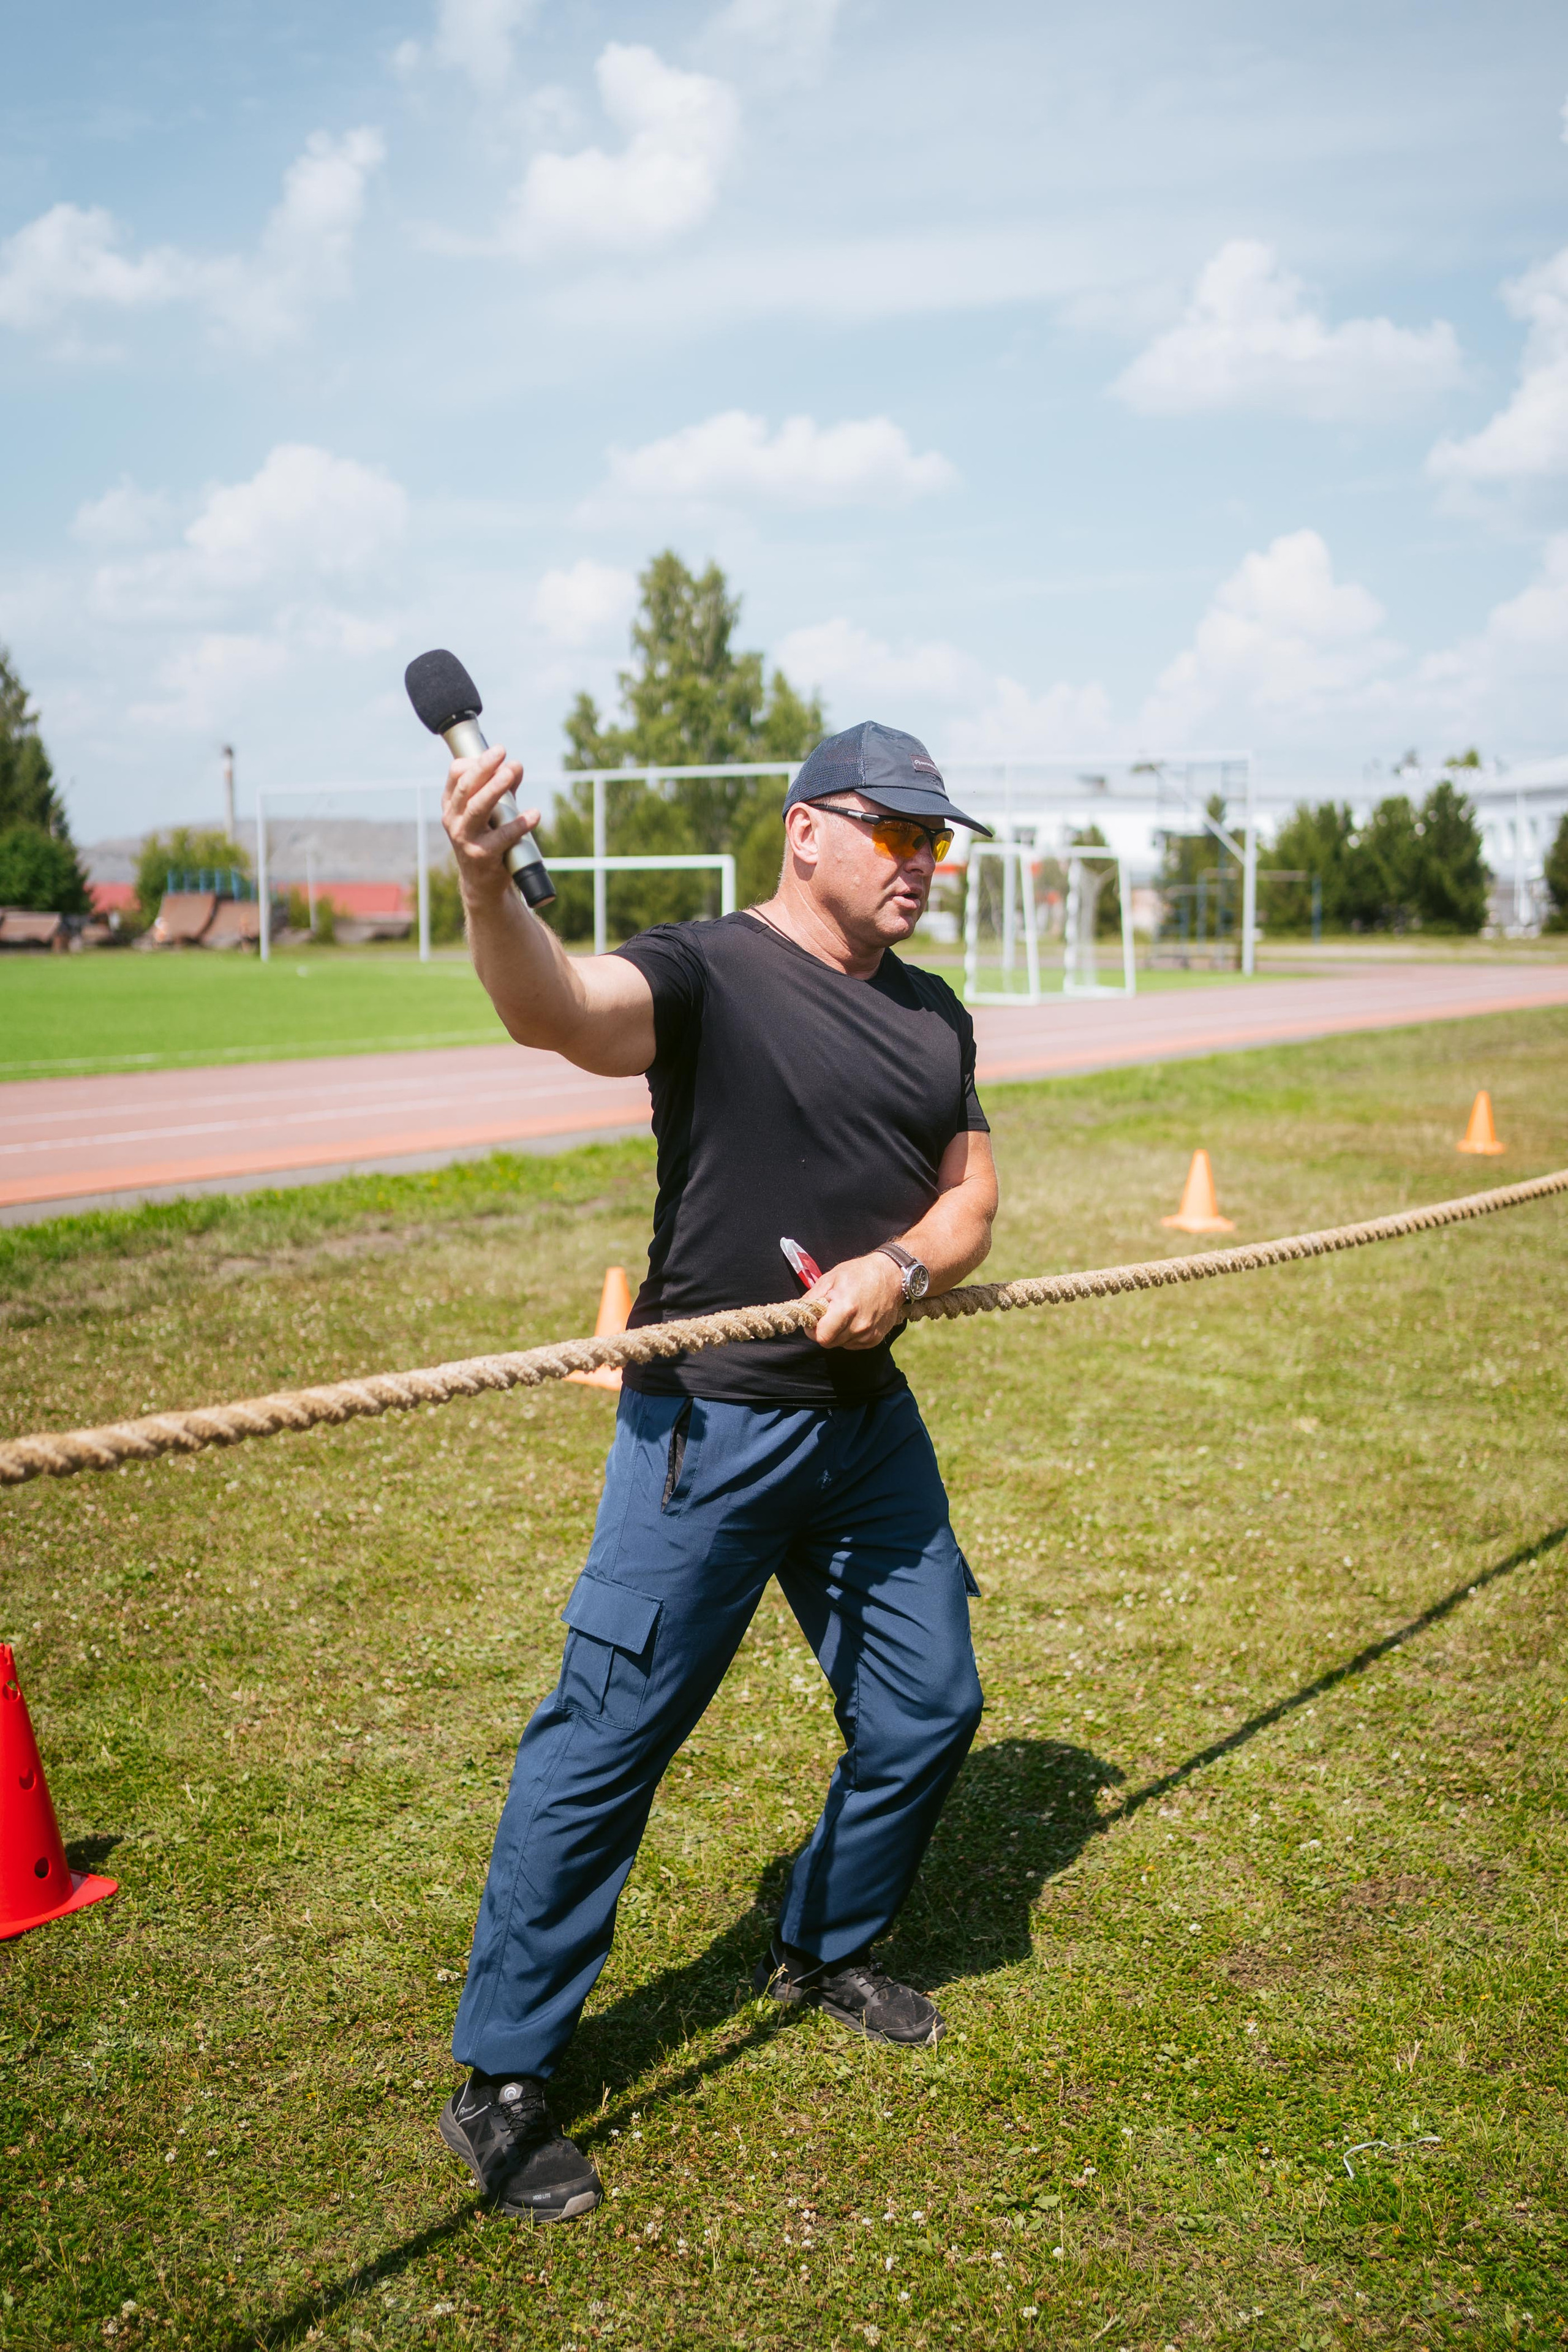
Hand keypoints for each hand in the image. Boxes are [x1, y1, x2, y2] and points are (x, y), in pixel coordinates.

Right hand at [442, 745, 541, 904]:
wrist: (483, 883)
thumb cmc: (488, 840)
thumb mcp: (494, 812)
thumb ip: (504, 789)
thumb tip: (516, 765)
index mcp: (452, 805)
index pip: (456, 775)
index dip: (475, 761)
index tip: (497, 752)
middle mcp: (453, 820)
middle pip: (466, 787)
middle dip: (484, 767)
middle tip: (502, 752)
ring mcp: (465, 838)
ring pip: (477, 808)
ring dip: (495, 788)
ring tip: (512, 772)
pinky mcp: (481, 855)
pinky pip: (502, 837)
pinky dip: (520, 824)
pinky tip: (534, 814)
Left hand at [806, 1252, 905, 1350]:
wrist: (892, 1275)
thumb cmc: (860, 1273)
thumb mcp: (831, 1278)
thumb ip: (813, 1297)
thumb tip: (802, 1311)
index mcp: (846, 1308)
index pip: (821, 1336)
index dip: (812, 1330)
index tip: (814, 1319)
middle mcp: (859, 1326)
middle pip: (829, 1342)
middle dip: (824, 1331)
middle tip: (828, 1315)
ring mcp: (869, 1334)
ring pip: (841, 1344)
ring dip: (837, 1333)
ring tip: (844, 1314)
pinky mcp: (876, 1339)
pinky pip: (853, 1344)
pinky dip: (849, 1335)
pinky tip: (855, 1319)